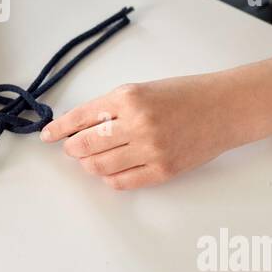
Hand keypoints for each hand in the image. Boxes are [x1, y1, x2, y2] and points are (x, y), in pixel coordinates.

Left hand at [39, 75, 244, 189]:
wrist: (225, 108)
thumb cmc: (184, 95)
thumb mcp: (143, 90)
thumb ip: (112, 107)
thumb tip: (79, 126)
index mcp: (129, 97)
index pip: (81, 116)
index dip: (59, 129)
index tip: (46, 136)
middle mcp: (137, 123)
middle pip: (85, 145)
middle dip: (72, 148)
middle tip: (72, 147)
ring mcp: (151, 149)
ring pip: (99, 166)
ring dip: (88, 164)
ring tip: (90, 158)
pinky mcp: (163, 170)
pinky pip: (122, 181)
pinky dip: (109, 177)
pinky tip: (109, 169)